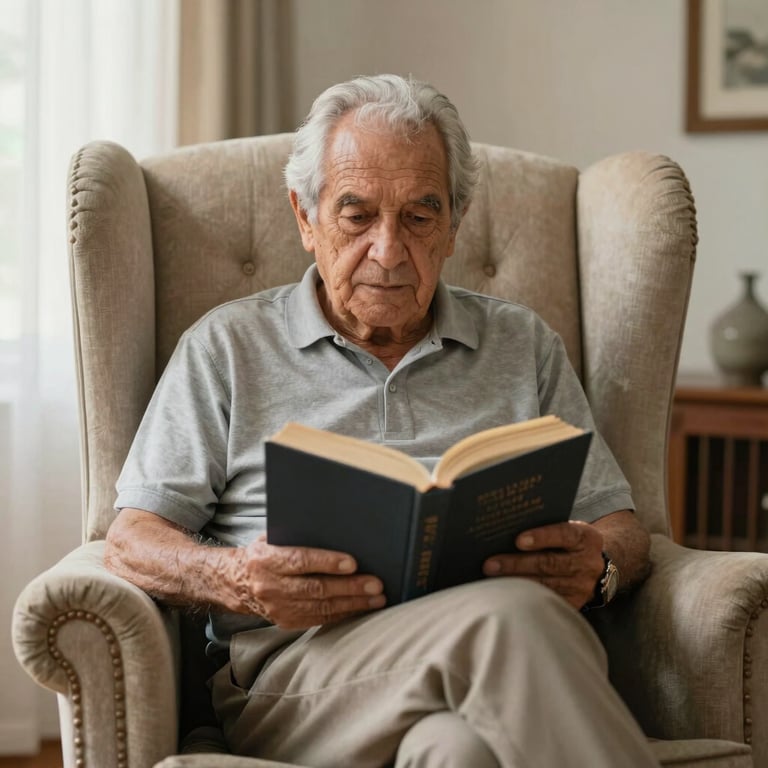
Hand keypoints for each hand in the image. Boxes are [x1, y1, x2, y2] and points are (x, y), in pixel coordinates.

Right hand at [230, 535, 385, 628]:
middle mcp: (270, 586)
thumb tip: (337, 530)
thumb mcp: (272, 537)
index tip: (353, 563)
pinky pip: (319, 619)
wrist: (236, 582)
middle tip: (376, 584)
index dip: (327, 562)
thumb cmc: (264, 553)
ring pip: (321, 608)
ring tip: (376, 599)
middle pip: (315, 588)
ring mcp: (278, 608)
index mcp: (266, 559)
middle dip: (349, 587)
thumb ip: (297, 536)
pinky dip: (342, 614)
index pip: (300, 561)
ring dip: (352, 604)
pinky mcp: (286, 622)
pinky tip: (360, 608)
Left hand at [482, 521, 603, 608]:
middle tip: (490, 564)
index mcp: (586, 538)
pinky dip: (524, 598)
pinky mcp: (574, 603)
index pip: (564, 534)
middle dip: (516, 564)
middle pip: (549, 563)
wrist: (592, 564)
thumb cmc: (567, 542)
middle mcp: (587, 563)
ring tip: (492, 579)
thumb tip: (505, 530)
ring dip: (516, 582)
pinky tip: (505, 593)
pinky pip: (547, 602)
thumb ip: (544, 528)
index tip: (517, 540)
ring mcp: (582, 586)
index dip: (541, 537)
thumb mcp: (566, 530)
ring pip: (545, 586)